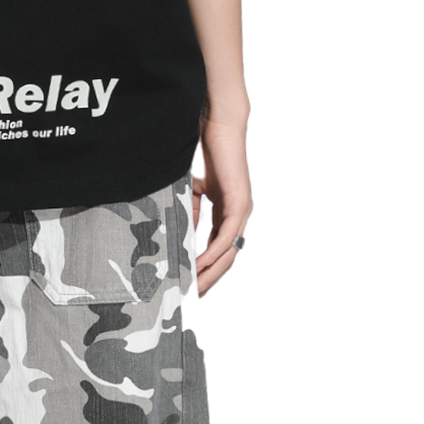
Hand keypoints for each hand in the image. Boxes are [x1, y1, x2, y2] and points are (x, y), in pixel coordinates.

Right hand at [192, 112, 252, 295]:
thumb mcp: (193, 190)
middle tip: (192, 297)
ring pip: (229, 252)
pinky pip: (225, 236)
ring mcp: (242, 210)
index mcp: (228, 213)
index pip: (219, 249)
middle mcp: (239, 215)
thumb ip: (189, 210)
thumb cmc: (208, 152)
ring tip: (195, 288)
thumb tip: (182, 232)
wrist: (219, 127)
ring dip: (211, 272)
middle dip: (209, 279)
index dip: (206, 269)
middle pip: (226, 258)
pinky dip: (212, 253)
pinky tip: (199, 265)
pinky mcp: (239, 203)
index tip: (191, 284)